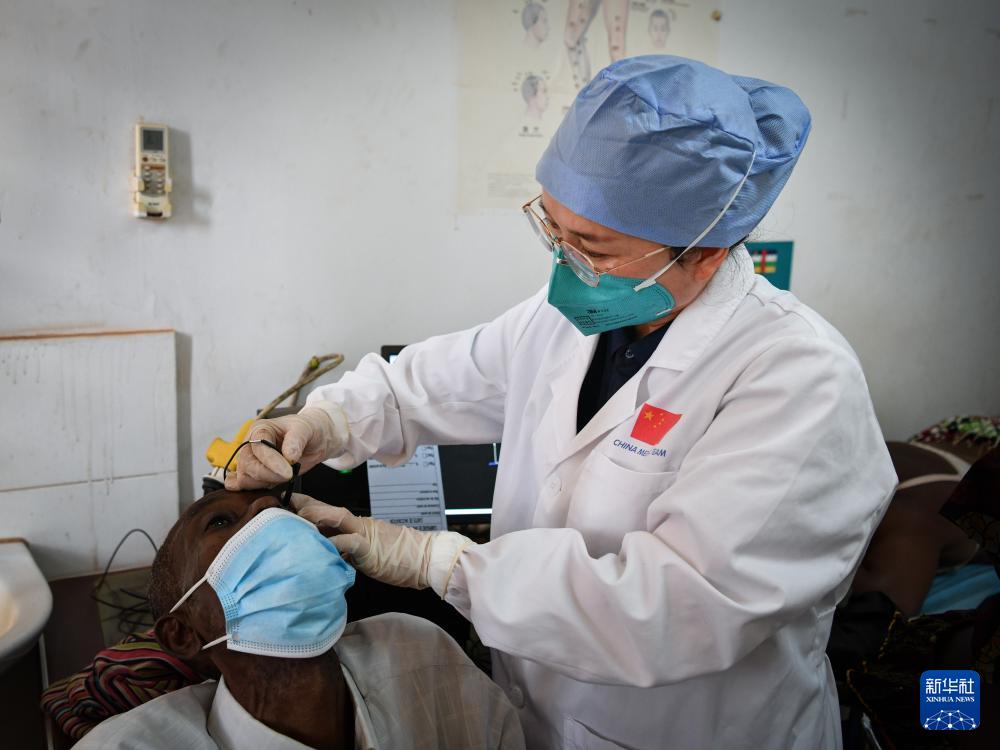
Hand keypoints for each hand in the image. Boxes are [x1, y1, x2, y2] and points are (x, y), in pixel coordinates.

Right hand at [225, 407, 342, 490]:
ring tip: (286, 475)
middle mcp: (250, 445)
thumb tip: (289, 457)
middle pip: (247, 466)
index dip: (272, 462)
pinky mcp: (255, 475)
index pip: (258, 448)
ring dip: (266, 482)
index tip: (288, 472)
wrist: (312, 440)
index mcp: (259, 429)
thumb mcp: (305, 429)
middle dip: (269, 475)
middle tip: (290, 475)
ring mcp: (251, 461)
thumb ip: (296, 440)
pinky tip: (271, 486)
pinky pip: (246, 487)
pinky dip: (255, 490)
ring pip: (245, 479)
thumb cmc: (306, 430)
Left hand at [292, 497, 473, 594]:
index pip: (327, 511)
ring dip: (313, 517)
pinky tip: (320, 546)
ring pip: (335, 517)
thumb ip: (348, 549)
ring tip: (293, 520)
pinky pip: (349, 541)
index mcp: (356, 524)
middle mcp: (357, 524)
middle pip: (326, 509)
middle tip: (279, 506)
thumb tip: (328, 554)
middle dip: (302, 507)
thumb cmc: (400, 557)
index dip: (305, 505)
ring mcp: (364, 533)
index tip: (284, 502)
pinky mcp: (370, 548)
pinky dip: (333, 542)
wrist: (427, 558)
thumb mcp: (367, 551)